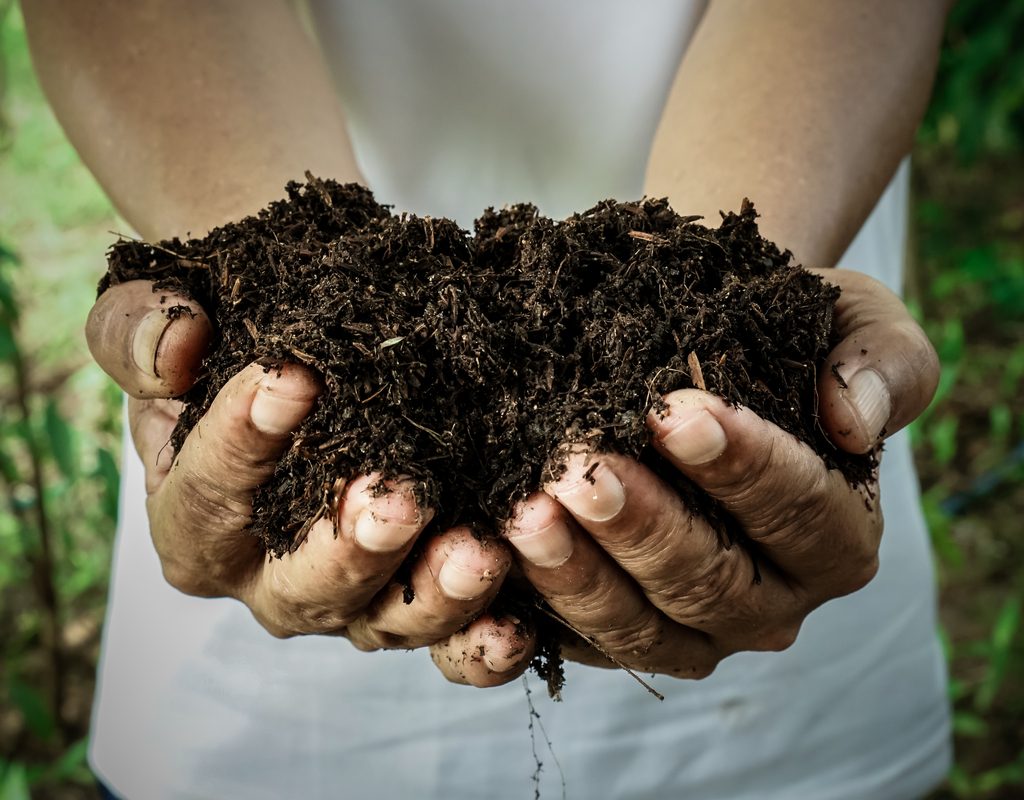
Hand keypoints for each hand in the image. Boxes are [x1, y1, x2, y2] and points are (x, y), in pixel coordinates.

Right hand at [88, 280, 531, 685]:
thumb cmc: (231, 342)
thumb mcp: (160, 322)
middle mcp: (268, 578)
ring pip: (386, 622)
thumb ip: (138, 330)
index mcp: (195, 523)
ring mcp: (350, 601)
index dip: (242, 442)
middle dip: (352, 547)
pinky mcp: (416, 603)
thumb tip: (175, 342)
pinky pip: (448, 644)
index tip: (292, 378)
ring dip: (435, 596)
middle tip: (398, 497)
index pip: (209, 494)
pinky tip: (519, 623)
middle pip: (303, 586)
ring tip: (478, 552)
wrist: (309, 357)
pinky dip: (482, 645)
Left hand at [440, 269, 937, 678]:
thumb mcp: (856, 322)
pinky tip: (493, 556)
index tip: (677, 412)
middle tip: (582, 469)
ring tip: (524, 511)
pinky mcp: (622, 635)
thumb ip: (883, 363)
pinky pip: (577, 642)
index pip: (799, 511)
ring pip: (640, 626)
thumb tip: (856, 420)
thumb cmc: (784, 338)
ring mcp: (694, 629)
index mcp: (838, 538)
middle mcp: (772, 600)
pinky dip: (534, 608)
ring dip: (578, 573)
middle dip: (643, 526)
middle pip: (711, 582)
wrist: (705, 355)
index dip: (742, 466)